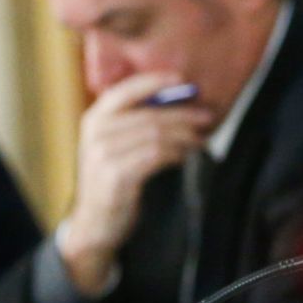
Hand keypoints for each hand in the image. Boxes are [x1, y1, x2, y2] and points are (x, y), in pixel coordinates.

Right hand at [61, 72, 213, 293]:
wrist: (94, 223)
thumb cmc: (111, 180)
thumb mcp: (113, 146)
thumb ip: (134, 124)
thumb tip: (177, 103)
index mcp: (94, 118)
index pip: (126, 90)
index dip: (155, 81)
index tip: (183, 79)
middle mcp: (96, 132)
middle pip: (149, 114)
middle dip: (183, 114)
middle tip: (208, 116)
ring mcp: (104, 154)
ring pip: (156, 134)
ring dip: (184, 135)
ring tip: (201, 139)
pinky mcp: (116, 175)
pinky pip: (155, 155)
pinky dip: (176, 153)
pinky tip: (186, 155)